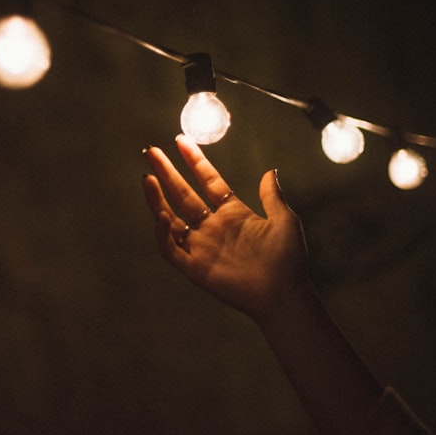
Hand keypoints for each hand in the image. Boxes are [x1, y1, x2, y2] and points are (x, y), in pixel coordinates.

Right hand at [142, 135, 311, 325]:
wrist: (284, 294)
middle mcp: (213, 228)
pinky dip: (163, 234)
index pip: (208, 181)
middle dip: (167, 173)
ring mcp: (201, 247)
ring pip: (170, 219)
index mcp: (232, 214)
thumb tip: (270, 171)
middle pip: (183, 195)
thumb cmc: (288, 260)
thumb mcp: (284, 220)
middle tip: (151, 152)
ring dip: (157, 199)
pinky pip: (171, 248)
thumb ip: (272, 196)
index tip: (181, 140)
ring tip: (147, 178)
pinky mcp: (194, 268)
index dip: (194, 161)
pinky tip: (163, 216)